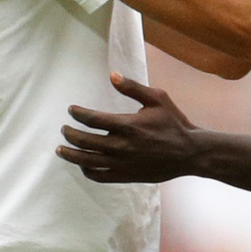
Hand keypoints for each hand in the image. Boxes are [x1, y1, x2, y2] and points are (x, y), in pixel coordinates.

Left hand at [56, 73, 199, 182]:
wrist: (189, 152)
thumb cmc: (173, 123)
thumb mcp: (157, 98)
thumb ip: (133, 87)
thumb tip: (112, 75)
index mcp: (128, 125)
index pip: (92, 119)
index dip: (77, 114)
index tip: (71, 110)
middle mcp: (121, 146)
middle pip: (84, 141)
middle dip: (70, 134)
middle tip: (64, 129)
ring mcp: (122, 163)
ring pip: (87, 161)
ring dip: (70, 155)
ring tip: (61, 150)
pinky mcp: (126, 176)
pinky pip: (99, 176)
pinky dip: (87, 171)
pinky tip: (82, 164)